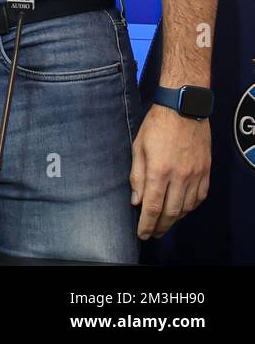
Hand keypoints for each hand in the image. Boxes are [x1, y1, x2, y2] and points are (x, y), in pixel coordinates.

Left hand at [130, 104, 210, 238]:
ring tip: (164, 223)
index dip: (146, 224)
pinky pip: (199, 197)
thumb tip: (136, 200)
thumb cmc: (156, 125)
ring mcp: (195, 175)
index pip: (152, 207)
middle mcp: (179, 176)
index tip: (141, 234)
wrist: (184, 109)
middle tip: (152, 234)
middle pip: (171, 212)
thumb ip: (137, 175)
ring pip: (186, 207)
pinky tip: (182, 208)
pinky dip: (190, 207)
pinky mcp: (206, 171)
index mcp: (159, 170)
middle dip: (160, 226)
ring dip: (175, 219)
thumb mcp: (138, 147)